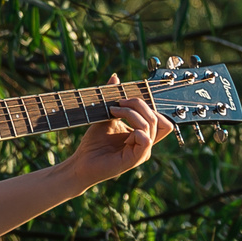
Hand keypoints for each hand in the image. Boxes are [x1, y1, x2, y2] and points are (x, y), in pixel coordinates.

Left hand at [58, 76, 174, 190]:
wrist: (81, 163)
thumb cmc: (94, 143)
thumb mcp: (106, 116)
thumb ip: (113, 98)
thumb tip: (115, 77)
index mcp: (143, 135)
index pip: (160, 118)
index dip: (147, 105)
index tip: (124, 98)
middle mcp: (145, 144)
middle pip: (158, 118)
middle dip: (139, 104)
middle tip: (118, 103)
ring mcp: (141, 153)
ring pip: (151, 126)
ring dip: (132, 114)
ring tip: (113, 111)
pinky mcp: (133, 160)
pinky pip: (145, 142)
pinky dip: (137, 130)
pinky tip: (122, 126)